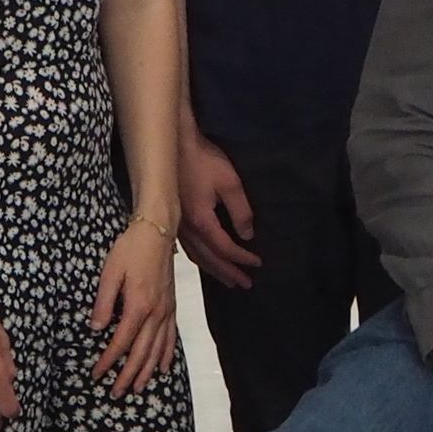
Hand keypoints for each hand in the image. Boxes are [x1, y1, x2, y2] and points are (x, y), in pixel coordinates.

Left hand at [88, 219, 179, 397]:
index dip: (108, 361)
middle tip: (116, 393)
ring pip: (158, 349)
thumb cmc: (130, 249)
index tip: (97, 375)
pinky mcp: (172, 306)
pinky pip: (171, 336)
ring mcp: (166, 310)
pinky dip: (167, 355)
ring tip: (138, 388)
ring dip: (147, 371)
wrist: (157, 231)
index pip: (121, 342)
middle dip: (128, 375)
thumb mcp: (110, 273)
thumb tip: (96, 329)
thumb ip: (103, 303)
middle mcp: (155, 313)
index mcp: (138, 305)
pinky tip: (163, 367)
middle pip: (141, 352)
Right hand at [178, 123, 257, 288]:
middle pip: (210, 260)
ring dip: (214, 270)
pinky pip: (189, 249)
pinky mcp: (174, 220)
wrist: (174, 147)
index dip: (242, 258)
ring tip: (228, 279)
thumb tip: (247, 235)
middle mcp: (187, 231)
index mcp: (202, 222)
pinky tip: (205, 260)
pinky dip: (201, 259)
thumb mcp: (229, 183)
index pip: (225, 249)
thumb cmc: (203, 161)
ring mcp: (178, 227)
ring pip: (197, 257)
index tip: (258, 264)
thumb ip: (241, 211)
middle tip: (244, 284)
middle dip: (228, 273)